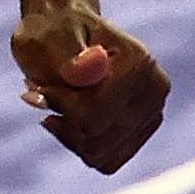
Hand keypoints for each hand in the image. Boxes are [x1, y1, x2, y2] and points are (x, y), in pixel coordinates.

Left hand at [12, 5, 169, 173]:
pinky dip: (79, 145)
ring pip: (99, 154)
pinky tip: (68, 120)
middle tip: (46, 93)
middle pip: (96, 137)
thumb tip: (92, 65)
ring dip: (68, 133)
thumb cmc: (53, 32)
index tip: (39, 87)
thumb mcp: (49, 36)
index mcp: (139, 61)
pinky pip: (105, 161)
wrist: (65, 33)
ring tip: (58, 104)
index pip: (93, 114)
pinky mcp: (141, 134)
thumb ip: (68, 52)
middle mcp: (155, 89)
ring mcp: (152, 114)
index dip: (58, 105)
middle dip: (63, 119)